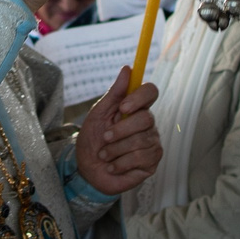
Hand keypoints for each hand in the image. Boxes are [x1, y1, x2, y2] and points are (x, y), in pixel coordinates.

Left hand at [74, 69, 161, 196]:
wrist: (87, 170)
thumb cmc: (92, 140)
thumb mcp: (98, 114)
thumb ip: (114, 93)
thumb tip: (128, 68)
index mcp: (136, 108)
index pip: (151, 92)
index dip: (139, 98)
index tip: (122, 108)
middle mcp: (148, 124)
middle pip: (146, 118)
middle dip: (120, 131)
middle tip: (105, 138)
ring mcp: (152, 143)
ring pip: (141, 140)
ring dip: (116, 150)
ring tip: (105, 155)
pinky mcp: (151, 162)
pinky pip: (141, 158)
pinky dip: (120, 163)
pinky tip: (113, 166)